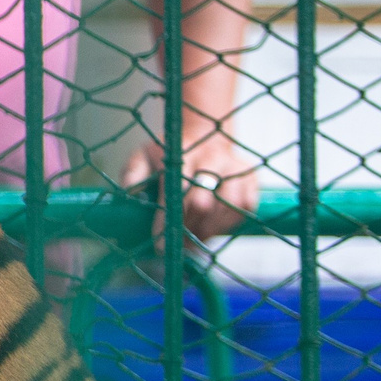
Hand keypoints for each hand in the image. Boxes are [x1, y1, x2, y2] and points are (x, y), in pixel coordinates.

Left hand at [119, 126, 260, 240]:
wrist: (205, 134)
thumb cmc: (168, 153)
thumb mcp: (143, 156)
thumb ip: (133, 173)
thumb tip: (129, 191)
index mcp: (180, 152)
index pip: (175, 190)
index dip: (168, 220)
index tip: (160, 242)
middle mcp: (210, 157)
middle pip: (203, 202)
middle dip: (188, 229)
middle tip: (178, 246)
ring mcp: (234, 166)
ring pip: (227, 207)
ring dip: (210, 230)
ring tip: (195, 241)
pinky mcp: (251, 176)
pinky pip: (246, 207)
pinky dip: (230, 223)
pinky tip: (214, 228)